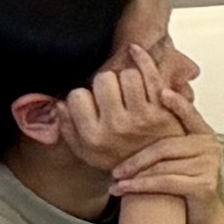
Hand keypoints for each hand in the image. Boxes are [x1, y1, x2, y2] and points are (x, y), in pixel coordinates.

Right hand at [38, 59, 171, 183]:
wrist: (159, 172)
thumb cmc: (120, 158)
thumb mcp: (86, 152)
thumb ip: (68, 128)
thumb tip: (58, 103)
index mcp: (94, 136)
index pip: (78, 96)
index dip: (83, 95)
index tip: (91, 102)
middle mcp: (117, 125)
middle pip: (103, 80)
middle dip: (105, 84)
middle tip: (111, 94)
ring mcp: (143, 116)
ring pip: (128, 75)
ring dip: (126, 77)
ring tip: (127, 90)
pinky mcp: (165, 109)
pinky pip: (152, 74)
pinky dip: (143, 58)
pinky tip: (134, 51)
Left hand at [102, 109, 222, 210]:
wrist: (204, 218)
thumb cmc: (186, 186)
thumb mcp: (178, 158)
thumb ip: (167, 138)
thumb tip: (138, 115)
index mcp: (204, 135)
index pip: (189, 114)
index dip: (176, 103)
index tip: (161, 92)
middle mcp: (210, 147)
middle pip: (164, 146)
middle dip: (136, 159)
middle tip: (115, 168)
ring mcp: (209, 165)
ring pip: (162, 166)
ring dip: (134, 175)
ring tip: (116, 181)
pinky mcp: (204, 185)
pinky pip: (165, 182)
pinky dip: (140, 186)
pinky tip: (123, 189)